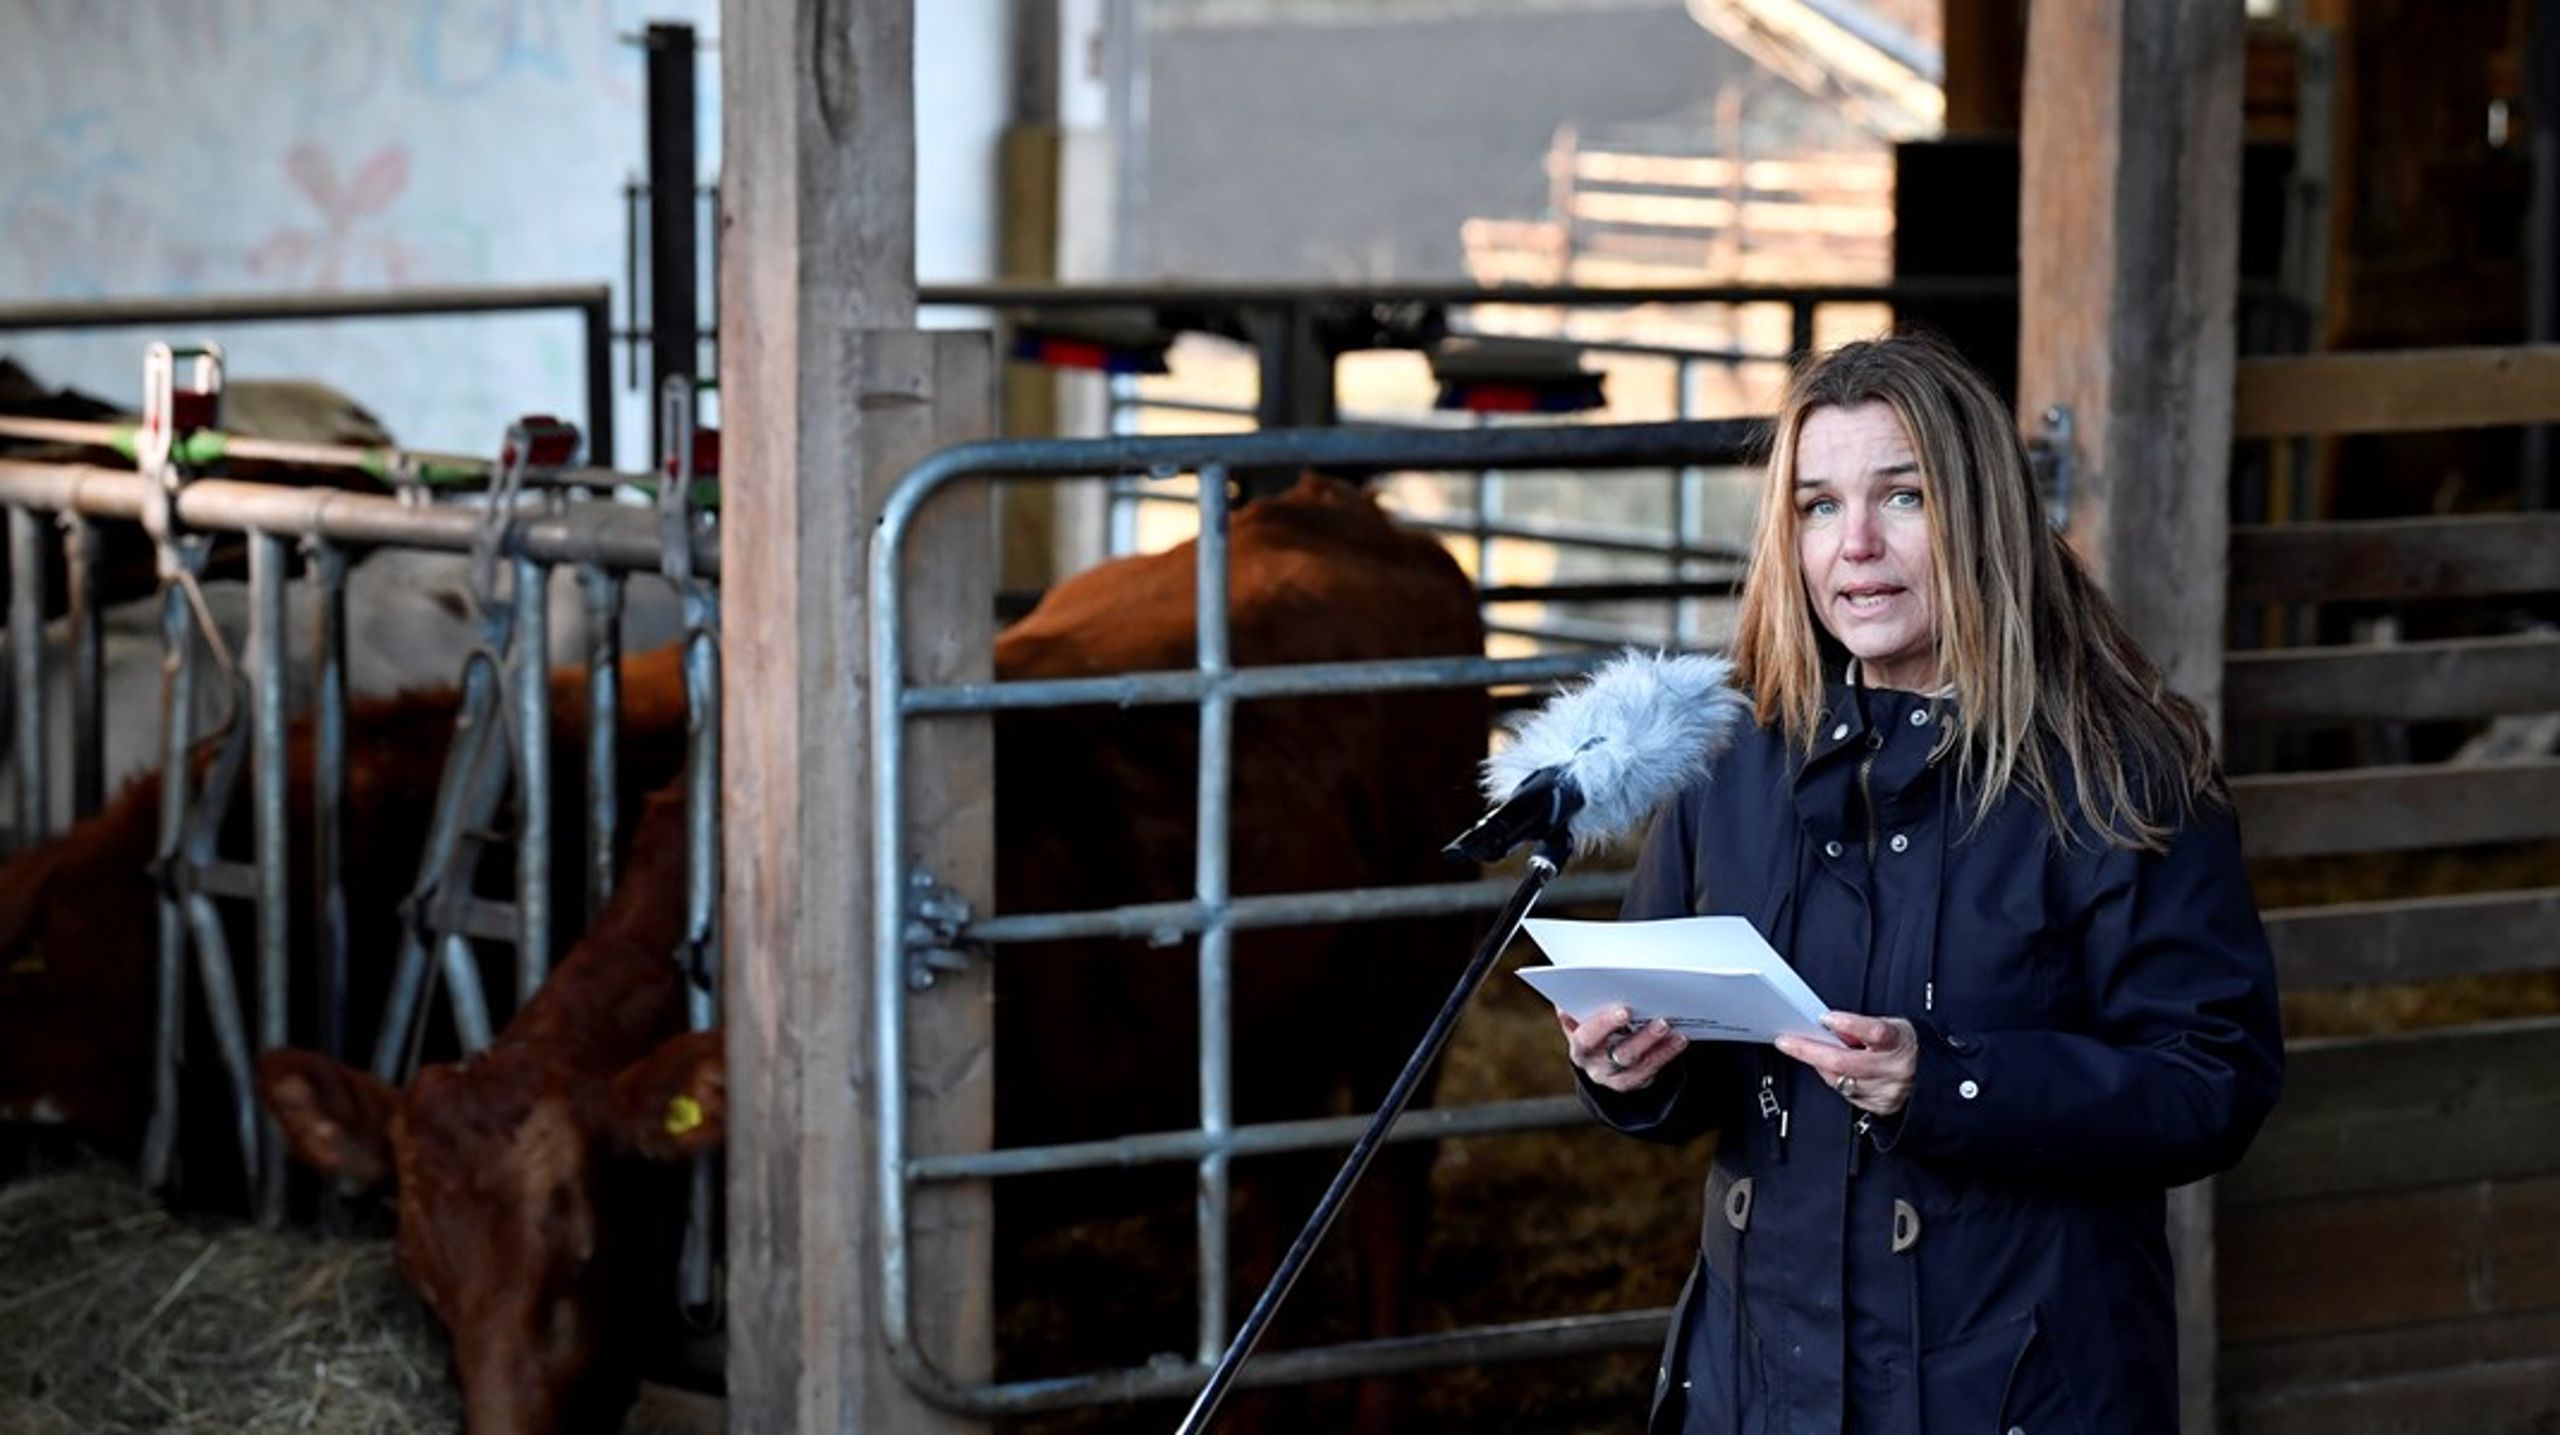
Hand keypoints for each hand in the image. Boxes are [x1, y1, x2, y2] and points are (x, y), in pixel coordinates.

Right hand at [1558, 1005, 1685, 1091]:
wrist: (1596, 1056)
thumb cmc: (1591, 1026)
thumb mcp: (1581, 1017)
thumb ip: (1583, 1003)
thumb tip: (1587, 980)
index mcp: (1580, 1046)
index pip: (1587, 1038)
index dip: (1603, 1025)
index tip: (1624, 1011)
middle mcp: (1596, 1066)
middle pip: (1619, 1055)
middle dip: (1642, 1039)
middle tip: (1661, 1022)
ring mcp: (1616, 1078)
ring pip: (1639, 1066)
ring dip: (1660, 1047)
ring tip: (1673, 1029)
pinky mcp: (1636, 1081)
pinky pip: (1653, 1071)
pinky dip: (1667, 1053)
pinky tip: (1679, 1039)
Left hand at [1775, 1012, 1917, 1117]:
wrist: (1932, 1078)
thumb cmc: (1907, 1047)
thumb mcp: (1893, 1026)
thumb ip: (1863, 1028)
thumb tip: (1832, 1027)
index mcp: (1900, 1042)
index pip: (1875, 1032)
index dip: (1850, 1025)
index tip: (1826, 1018)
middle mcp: (1894, 1069)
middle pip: (1846, 1063)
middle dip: (1810, 1051)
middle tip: (1788, 1042)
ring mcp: (1886, 1091)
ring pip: (1841, 1081)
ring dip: (1820, 1066)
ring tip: (1812, 1052)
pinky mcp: (1880, 1107)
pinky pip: (1846, 1094)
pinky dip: (1835, 1080)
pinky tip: (1833, 1071)